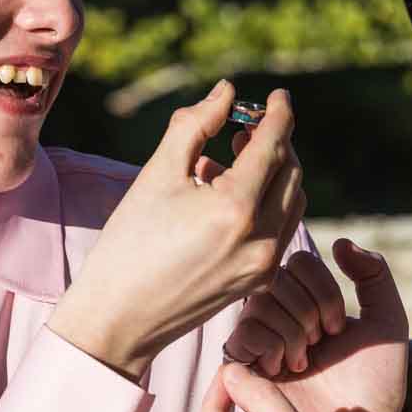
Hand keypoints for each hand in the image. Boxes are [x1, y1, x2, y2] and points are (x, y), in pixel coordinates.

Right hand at [50, 83, 305, 379]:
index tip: (279, 96)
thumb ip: (195, 124)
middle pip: (291, 173)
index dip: (280, 114)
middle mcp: (261, 239)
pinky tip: (228, 195)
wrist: (119, 318)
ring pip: (292, 202)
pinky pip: (280, 229)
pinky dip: (267, 203)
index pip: (274, 146)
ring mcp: (264, 264)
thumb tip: (227, 93)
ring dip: (274, 173)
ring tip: (232, 159)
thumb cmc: (130, 241)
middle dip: (275, 142)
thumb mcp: (158, 173)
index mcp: (235, 208)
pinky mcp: (260, 281)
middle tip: (245, 127)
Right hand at [231, 240, 408, 411]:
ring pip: (256, 305)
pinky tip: (284, 369)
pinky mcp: (245, 372)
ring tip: (305, 362)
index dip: (321, 290)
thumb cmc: (378, 381)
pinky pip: (239, 337)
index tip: (341, 327)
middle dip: (306, 311)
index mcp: (310, 303)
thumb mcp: (388, 320)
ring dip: (289, 331)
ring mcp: (261, 343)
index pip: (298, 263)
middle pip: (275, 279)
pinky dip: (265, 347)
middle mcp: (281, 318)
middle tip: (322, 345)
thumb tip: (339, 242)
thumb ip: (374, 274)